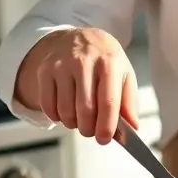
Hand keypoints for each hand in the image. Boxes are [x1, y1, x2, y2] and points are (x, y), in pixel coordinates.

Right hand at [15, 27, 138, 142]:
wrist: (80, 37)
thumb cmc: (106, 60)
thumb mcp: (124, 75)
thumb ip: (129, 102)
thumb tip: (132, 128)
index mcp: (109, 63)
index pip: (108, 102)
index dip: (106, 126)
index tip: (104, 139)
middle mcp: (84, 62)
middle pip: (85, 110)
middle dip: (88, 129)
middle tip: (91, 130)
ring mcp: (62, 65)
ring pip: (65, 111)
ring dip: (73, 124)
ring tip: (80, 118)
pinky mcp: (45, 70)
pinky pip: (48, 106)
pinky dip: (56, 117)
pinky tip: (65, 110)